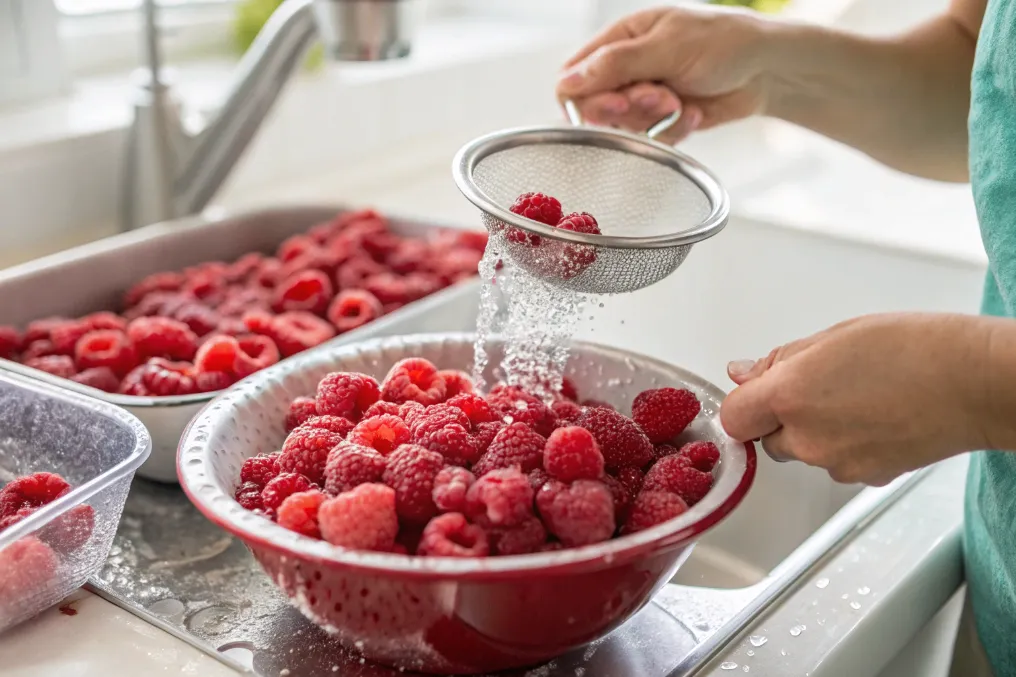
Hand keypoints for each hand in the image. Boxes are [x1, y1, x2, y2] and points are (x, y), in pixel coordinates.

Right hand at [556, 6, 772, 143]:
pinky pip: (650, 140)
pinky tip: (695, 112)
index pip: (573, 77)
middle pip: (594, 107)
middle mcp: (626, 69)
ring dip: (654, 119)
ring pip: (623, 127)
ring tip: (682, 102)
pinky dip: (673, 131)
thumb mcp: (667, 46)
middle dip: (628, 108)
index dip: (587, 98)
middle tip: (659, 98)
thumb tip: (566, 82)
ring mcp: (644, 96)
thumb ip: (616, 64)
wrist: (768, 69)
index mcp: (619, 39)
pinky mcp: (662, 122)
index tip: (618, 101)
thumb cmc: (723, 42)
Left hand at [719, 314, 991, 485]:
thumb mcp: (833, 337)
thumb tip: (743, 373)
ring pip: (804, 451)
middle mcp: (806, 438)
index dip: (743, 404)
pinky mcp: (865, 478)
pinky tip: (876, 417)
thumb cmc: (916, 350)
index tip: (755, 394)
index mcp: (790, 395)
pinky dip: (847, 445)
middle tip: (821, 385)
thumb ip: (779, 361)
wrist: (977, 383)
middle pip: (768, 438)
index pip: (733, 417)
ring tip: (858, 397)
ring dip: (816, 430)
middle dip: (782, 416)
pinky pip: (837, 463)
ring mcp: (836, 463)